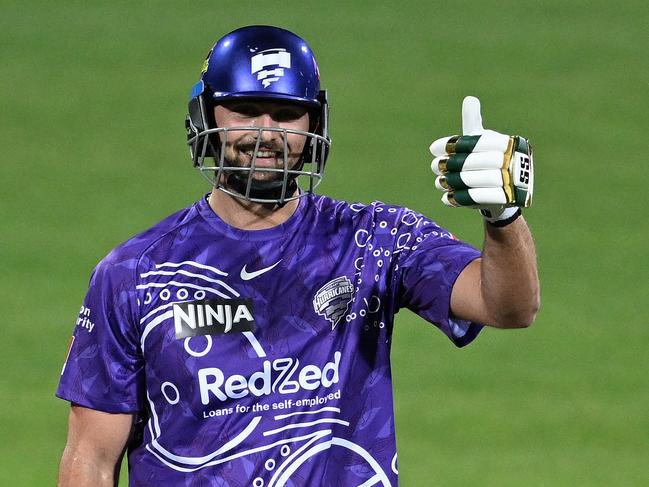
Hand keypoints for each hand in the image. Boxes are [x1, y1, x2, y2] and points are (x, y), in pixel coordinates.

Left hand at [429, 96, 533, 220]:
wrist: (505, 193)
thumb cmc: (489, 160)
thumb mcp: (482, 140)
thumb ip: (474, 123)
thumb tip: (469, 99)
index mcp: (506, 142)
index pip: (475, 142)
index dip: (452, 144)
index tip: (433, 148)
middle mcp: (512, 160)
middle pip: (473, 162)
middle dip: (450, 164)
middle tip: (434, 166)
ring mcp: (512, 181)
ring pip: (474, 180)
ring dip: (452, 182)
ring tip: (439, 182)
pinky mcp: (506, 199)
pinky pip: (478, 198)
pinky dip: (459, 198)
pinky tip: (446, 197)